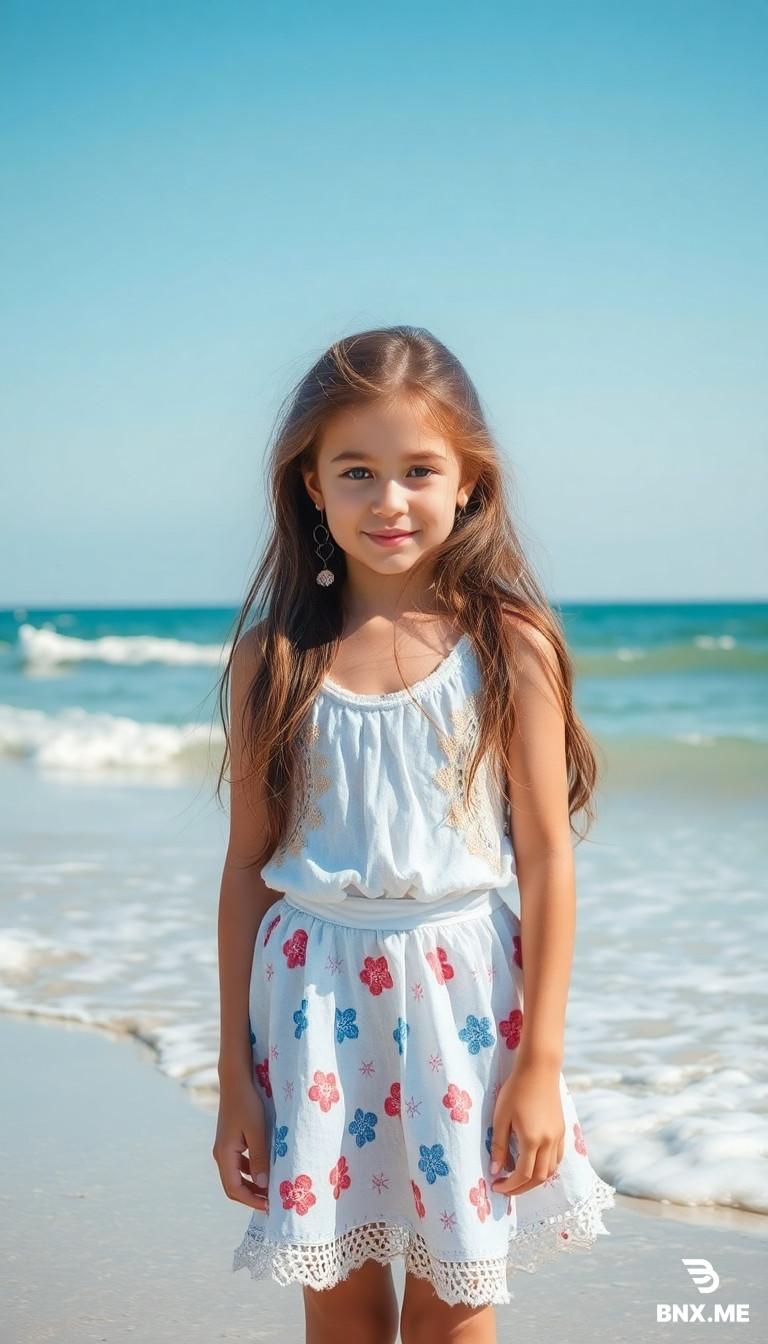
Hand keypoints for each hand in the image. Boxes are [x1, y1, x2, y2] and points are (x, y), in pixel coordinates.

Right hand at [212, 1074, 269, 1213]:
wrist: (236, 1081)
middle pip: (233, 1186)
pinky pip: (238, 1165)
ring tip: (271, 1190)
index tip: (269, 1206)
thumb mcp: (257, 1131)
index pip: (234, 1189)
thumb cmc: (248, 1103)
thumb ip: (259, 1158)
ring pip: (236, 1176)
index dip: (250, 1200)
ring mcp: (224, 1148)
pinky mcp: (230, 1142)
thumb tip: (263, 1184)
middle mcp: (221, 1154)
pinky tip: (265, 1170)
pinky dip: (250, 1172)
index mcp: (225, 1154)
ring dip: (252, 1185)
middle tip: (272, 1202)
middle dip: (251, 1196)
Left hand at [489, 1057, 564, 1197]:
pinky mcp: (562, 1130)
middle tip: (505, 1188)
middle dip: (521, 1188)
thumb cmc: (516, 1090)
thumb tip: (495, 1171)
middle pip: (539, 1178)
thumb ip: (498, 1146)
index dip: (509, 1185)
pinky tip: (534, 1163)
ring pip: (551, 1171)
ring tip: (518, 1178)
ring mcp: (558, 1137)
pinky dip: (546, 1168)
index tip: (495, 1186)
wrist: (539, 1069)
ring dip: (535, 1180)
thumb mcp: (501, 1117)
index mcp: (532, 1139)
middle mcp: (549, 1142)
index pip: (523, 1174)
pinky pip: (557, 1158)